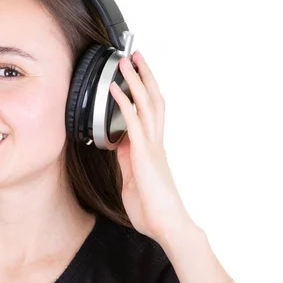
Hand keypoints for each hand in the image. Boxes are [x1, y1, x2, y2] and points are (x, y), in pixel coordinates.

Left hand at [109, 51, 193, 242]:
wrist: (167, 226)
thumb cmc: (152, 209)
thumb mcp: (132, 180)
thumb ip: (126, 160)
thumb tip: (118, 144)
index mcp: (152, 148)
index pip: (149, 112)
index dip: (143, 91)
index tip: (135, 75)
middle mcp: (155, 143)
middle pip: (153, 100)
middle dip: (144, 76)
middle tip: (136, 56)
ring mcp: (152, 147)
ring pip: (147, 105)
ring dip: (136, 81)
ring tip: (127, 62)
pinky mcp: (145, 155)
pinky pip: (134, 123)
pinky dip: (124, 104)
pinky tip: (116, 91)